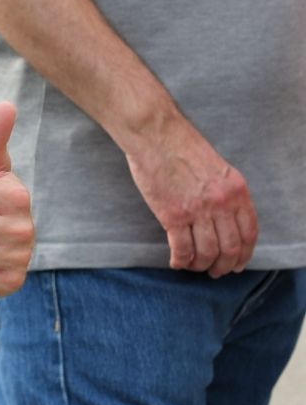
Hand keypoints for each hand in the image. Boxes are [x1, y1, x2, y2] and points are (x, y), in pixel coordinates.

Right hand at [125, 117, 256, 276]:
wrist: (155, 133)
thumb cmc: (180, 144)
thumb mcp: (217, 167)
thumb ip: (225, 192)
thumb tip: (223, 219)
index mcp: (236, 190)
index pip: (249, 233)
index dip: (244, 254)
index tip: (236, 263)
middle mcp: (222, 203)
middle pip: (230, 248)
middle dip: (223, 265)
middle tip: (215, 271)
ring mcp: (198, 211)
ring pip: (207, 252)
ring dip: (201, 265)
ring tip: (193, 267)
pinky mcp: (173, 215)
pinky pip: (182, 248)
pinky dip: (180, 260)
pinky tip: (176, 262)